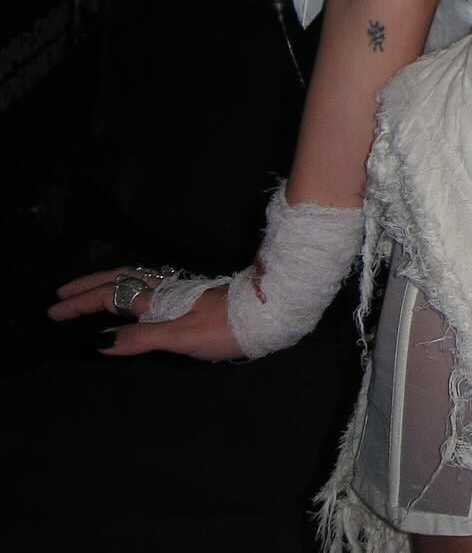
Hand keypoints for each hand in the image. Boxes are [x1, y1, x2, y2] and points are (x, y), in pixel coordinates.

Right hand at [48, 267, 244, 361]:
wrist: (266, 311)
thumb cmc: (224, 328)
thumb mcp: (181, 338)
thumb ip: (141, 337)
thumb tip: (101, 341)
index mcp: (158, 299)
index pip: (111, 296)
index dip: (81, 303)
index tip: (54, 311)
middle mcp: (164, 289)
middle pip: (118, 281)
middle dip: (87, 287)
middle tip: (59, 296)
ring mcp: (177, 290)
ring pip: (132, 280)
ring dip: (104, 285)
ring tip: (84, 293)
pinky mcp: (188, 295)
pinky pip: (145, 286)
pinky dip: (124, 288)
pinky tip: (126, 297)